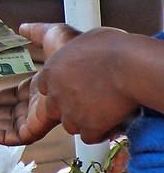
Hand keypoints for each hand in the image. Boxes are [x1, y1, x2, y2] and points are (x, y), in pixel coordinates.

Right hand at [0, 25, 137, 144]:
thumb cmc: (79, 49)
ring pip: (13, 126)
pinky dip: (2, 136)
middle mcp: (42, 103)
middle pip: (10, 114)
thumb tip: (20, 28)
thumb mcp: (53, 36)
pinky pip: (21, 136)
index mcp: (43, 86)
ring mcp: (44, 114)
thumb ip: (36, 33)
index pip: (15, 97)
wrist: (95, 63)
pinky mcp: (45, 123)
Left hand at [27, 25, 136, 141]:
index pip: (43, 86)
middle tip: (87, 102)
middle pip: (54, 109)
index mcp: (51, 72)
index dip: (58, 88)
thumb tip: (44, 35)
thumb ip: (65, 45)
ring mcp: (71, 112)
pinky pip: (88, 137)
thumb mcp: (81, 38)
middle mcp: (56, 94)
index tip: (71, 87)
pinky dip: (98, 133)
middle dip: (68, 107)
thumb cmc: (111, 47)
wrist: (129, 65)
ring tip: (100, 113)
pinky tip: (108, 125)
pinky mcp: (88, 126)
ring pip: (70, 125)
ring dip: (83, 121)